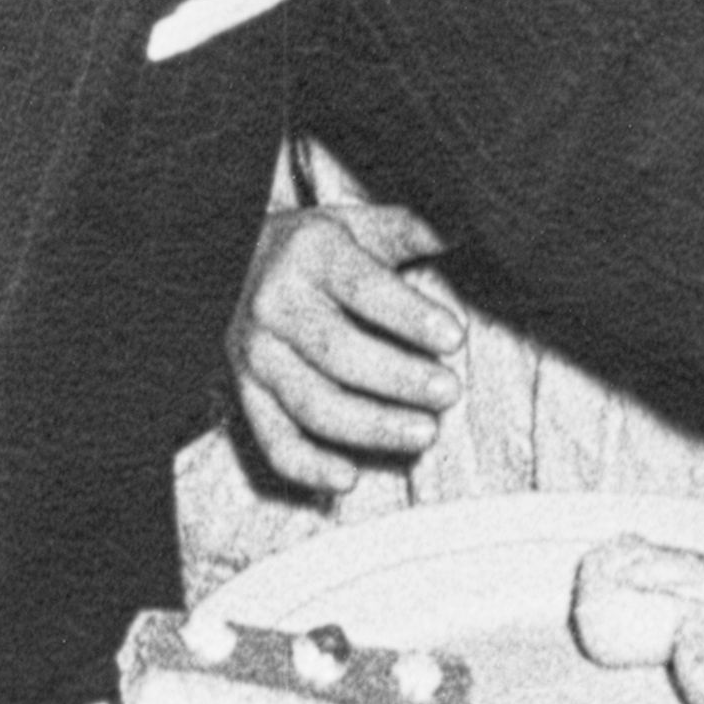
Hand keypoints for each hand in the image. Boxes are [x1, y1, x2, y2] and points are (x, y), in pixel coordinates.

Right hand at [229, 199, 460, 492]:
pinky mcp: (246, 391)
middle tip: (450, 393)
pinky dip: (307, 466)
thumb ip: (410, 228)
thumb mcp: (356, 225)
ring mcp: (257, 353)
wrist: (233, 263)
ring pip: (313, 403)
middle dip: (400, 379)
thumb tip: (470, 226)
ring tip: (425, 433)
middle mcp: (276, 303)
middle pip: (340, 353)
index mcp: (311, 254)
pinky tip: (348, 478)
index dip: (410, 316)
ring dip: (371, 427)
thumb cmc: (313, 248)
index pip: (364, 288)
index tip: (455, 337)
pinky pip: (273, 439)